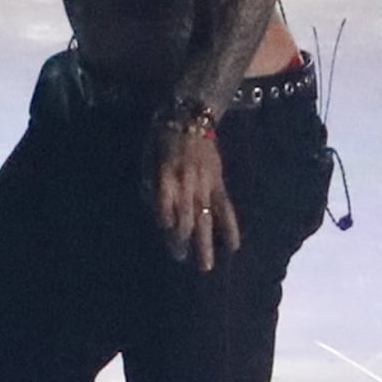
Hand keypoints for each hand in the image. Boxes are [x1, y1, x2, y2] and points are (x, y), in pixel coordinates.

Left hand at [154, 116, 241, 271]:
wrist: (193, 115)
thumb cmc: (163, 134)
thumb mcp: (147, 153)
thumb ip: (149, 180)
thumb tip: (151, 205)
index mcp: (167, 175)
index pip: (166, 205)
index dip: (166, 220)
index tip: (166, 233)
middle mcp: (187, 182)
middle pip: (186, 217)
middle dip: (182, 240)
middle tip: (181, 259)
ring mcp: (205, 184)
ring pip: (206, 218)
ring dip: (205, 243)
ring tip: (205, 266)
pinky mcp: (218, 183)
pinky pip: (226, 208)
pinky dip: (230, 227)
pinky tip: (233, 246)